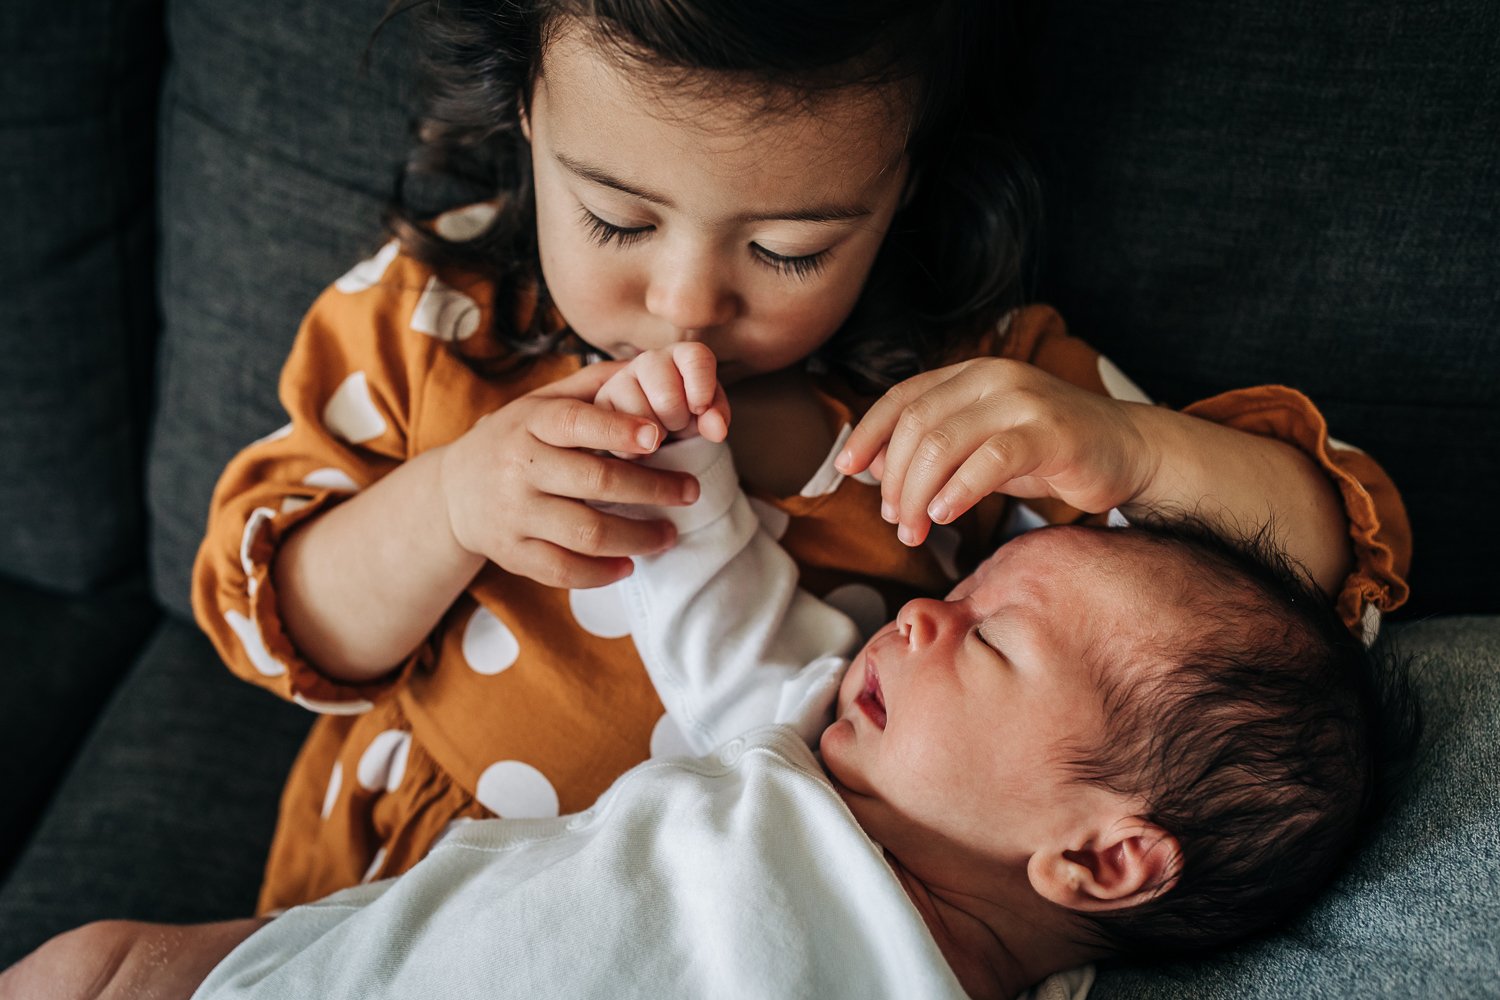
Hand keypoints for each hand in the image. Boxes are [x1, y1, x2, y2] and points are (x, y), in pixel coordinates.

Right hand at [439, 361, 701, 588]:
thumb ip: (594, 384)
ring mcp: (514, 514)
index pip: (576, 422)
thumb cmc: (516, 438)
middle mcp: (518, 468)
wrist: (453, 492)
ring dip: (638, 537)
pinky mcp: (512, 553)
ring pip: (586, 533)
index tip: (659, 436)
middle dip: (652, 488)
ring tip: (669, 534)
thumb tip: (652, 364)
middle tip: (690, 491)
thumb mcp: (542, 402)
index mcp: (530, 423)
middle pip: (595, 482)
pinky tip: (628, 564)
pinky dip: (602, 573)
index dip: (619, 429)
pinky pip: (563, 570)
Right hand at [593, 343, 730, 456]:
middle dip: (676, 420)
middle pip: (666, 397)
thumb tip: (716, 430)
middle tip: (676, 423)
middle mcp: (649, 361)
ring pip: (641, 416)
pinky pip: (618, 433)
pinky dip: (634, 449)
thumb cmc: (689, 417)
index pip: (696, 358)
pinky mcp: (599, 406)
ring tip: (657, 431)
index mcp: (681, 356)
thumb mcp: (709, 416)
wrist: (658, 435)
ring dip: (654, 435)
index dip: (701, 387)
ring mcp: (620, 381)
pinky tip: (638, 443)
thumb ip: (716, 417)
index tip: (700, 409)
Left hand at [834, 358, 1156, 545]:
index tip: (846, 470)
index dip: (867, 433)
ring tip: (915, 529)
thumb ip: (933, 450)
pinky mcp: (1049, 432)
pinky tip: (946, 516)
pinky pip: (988, 461)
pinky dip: (958, 491)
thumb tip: (871, 469)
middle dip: (894, 480)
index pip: (901, 398)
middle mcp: (992, 378)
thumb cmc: (1046, 452)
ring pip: (942, 444)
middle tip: (895, 521)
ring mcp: (1022, 401)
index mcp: (969, 374)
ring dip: (918, 494)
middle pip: (915, 426)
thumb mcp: (980, 446)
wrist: (1126, 450)